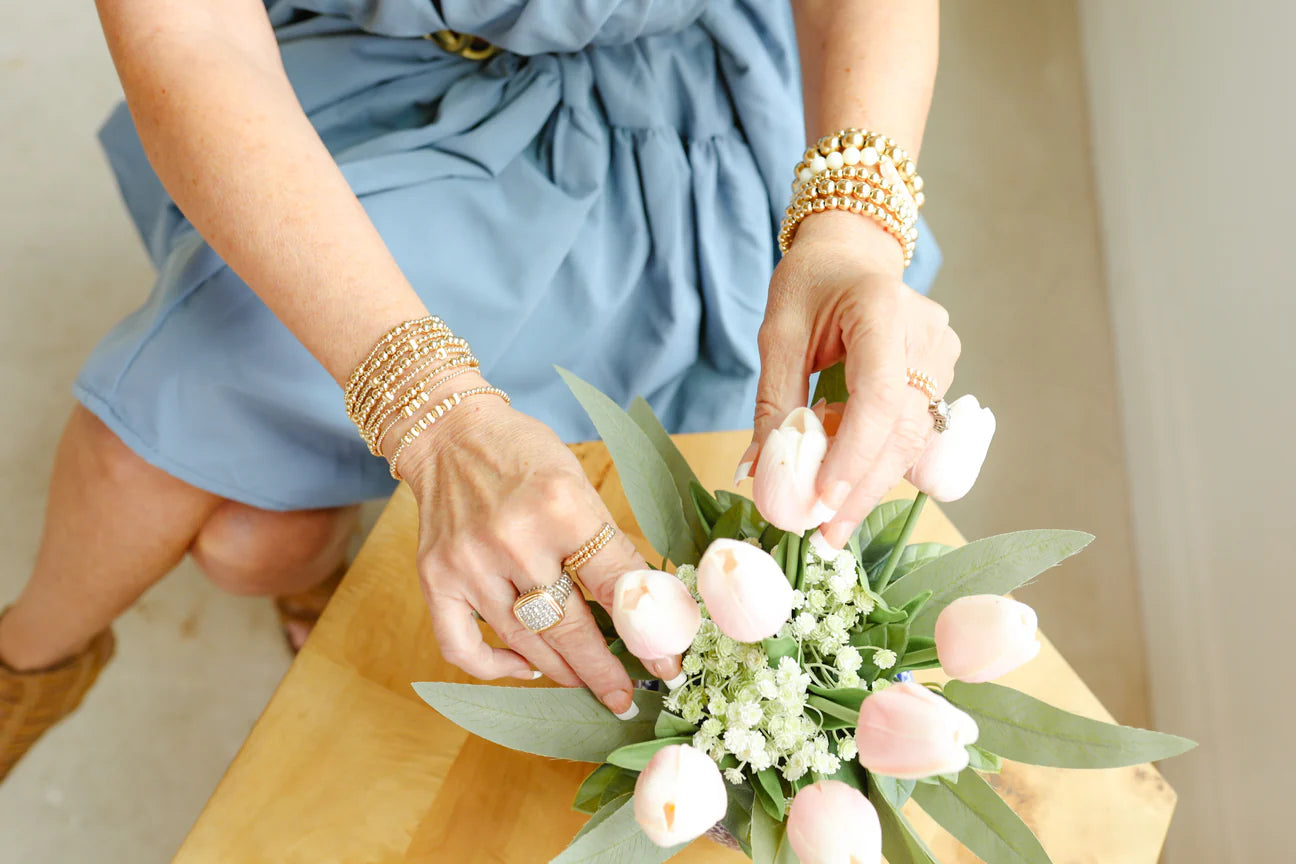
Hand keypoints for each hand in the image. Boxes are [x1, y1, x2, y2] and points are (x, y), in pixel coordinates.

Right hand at [393, 373, 678, 717]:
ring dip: (563, 671)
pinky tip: (527, 667)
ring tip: (588, 683)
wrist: (451, 434)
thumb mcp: (580, 486)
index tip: (667, 665)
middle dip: (604, 672)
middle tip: (626, 700)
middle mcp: (513, 538)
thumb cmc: (526, 456)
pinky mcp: (434, 579)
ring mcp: (469, 563)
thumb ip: (606, 546)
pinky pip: (464, 649)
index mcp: (561, 507)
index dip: (645, 633)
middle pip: (569, 627)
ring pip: (525, 643)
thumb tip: (644, 609)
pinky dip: (497, 668)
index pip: (614, 584)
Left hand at [752, 211, 960, 547]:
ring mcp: (944, 355)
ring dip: (870, 483)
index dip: (853, 455)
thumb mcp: (778, 333)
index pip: (879, 395)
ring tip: (830, 521)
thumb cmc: (810, 286)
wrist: (852, 256)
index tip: (822, 503)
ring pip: (914, 439)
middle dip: (861, 488)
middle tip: (823, 537)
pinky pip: (916, 431)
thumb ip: (773, 401)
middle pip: (902, 429)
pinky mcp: (944, 375)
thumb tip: (758, 474)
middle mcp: (926, 333)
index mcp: (881, 308)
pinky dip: (880, 461)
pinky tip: (848, 480)